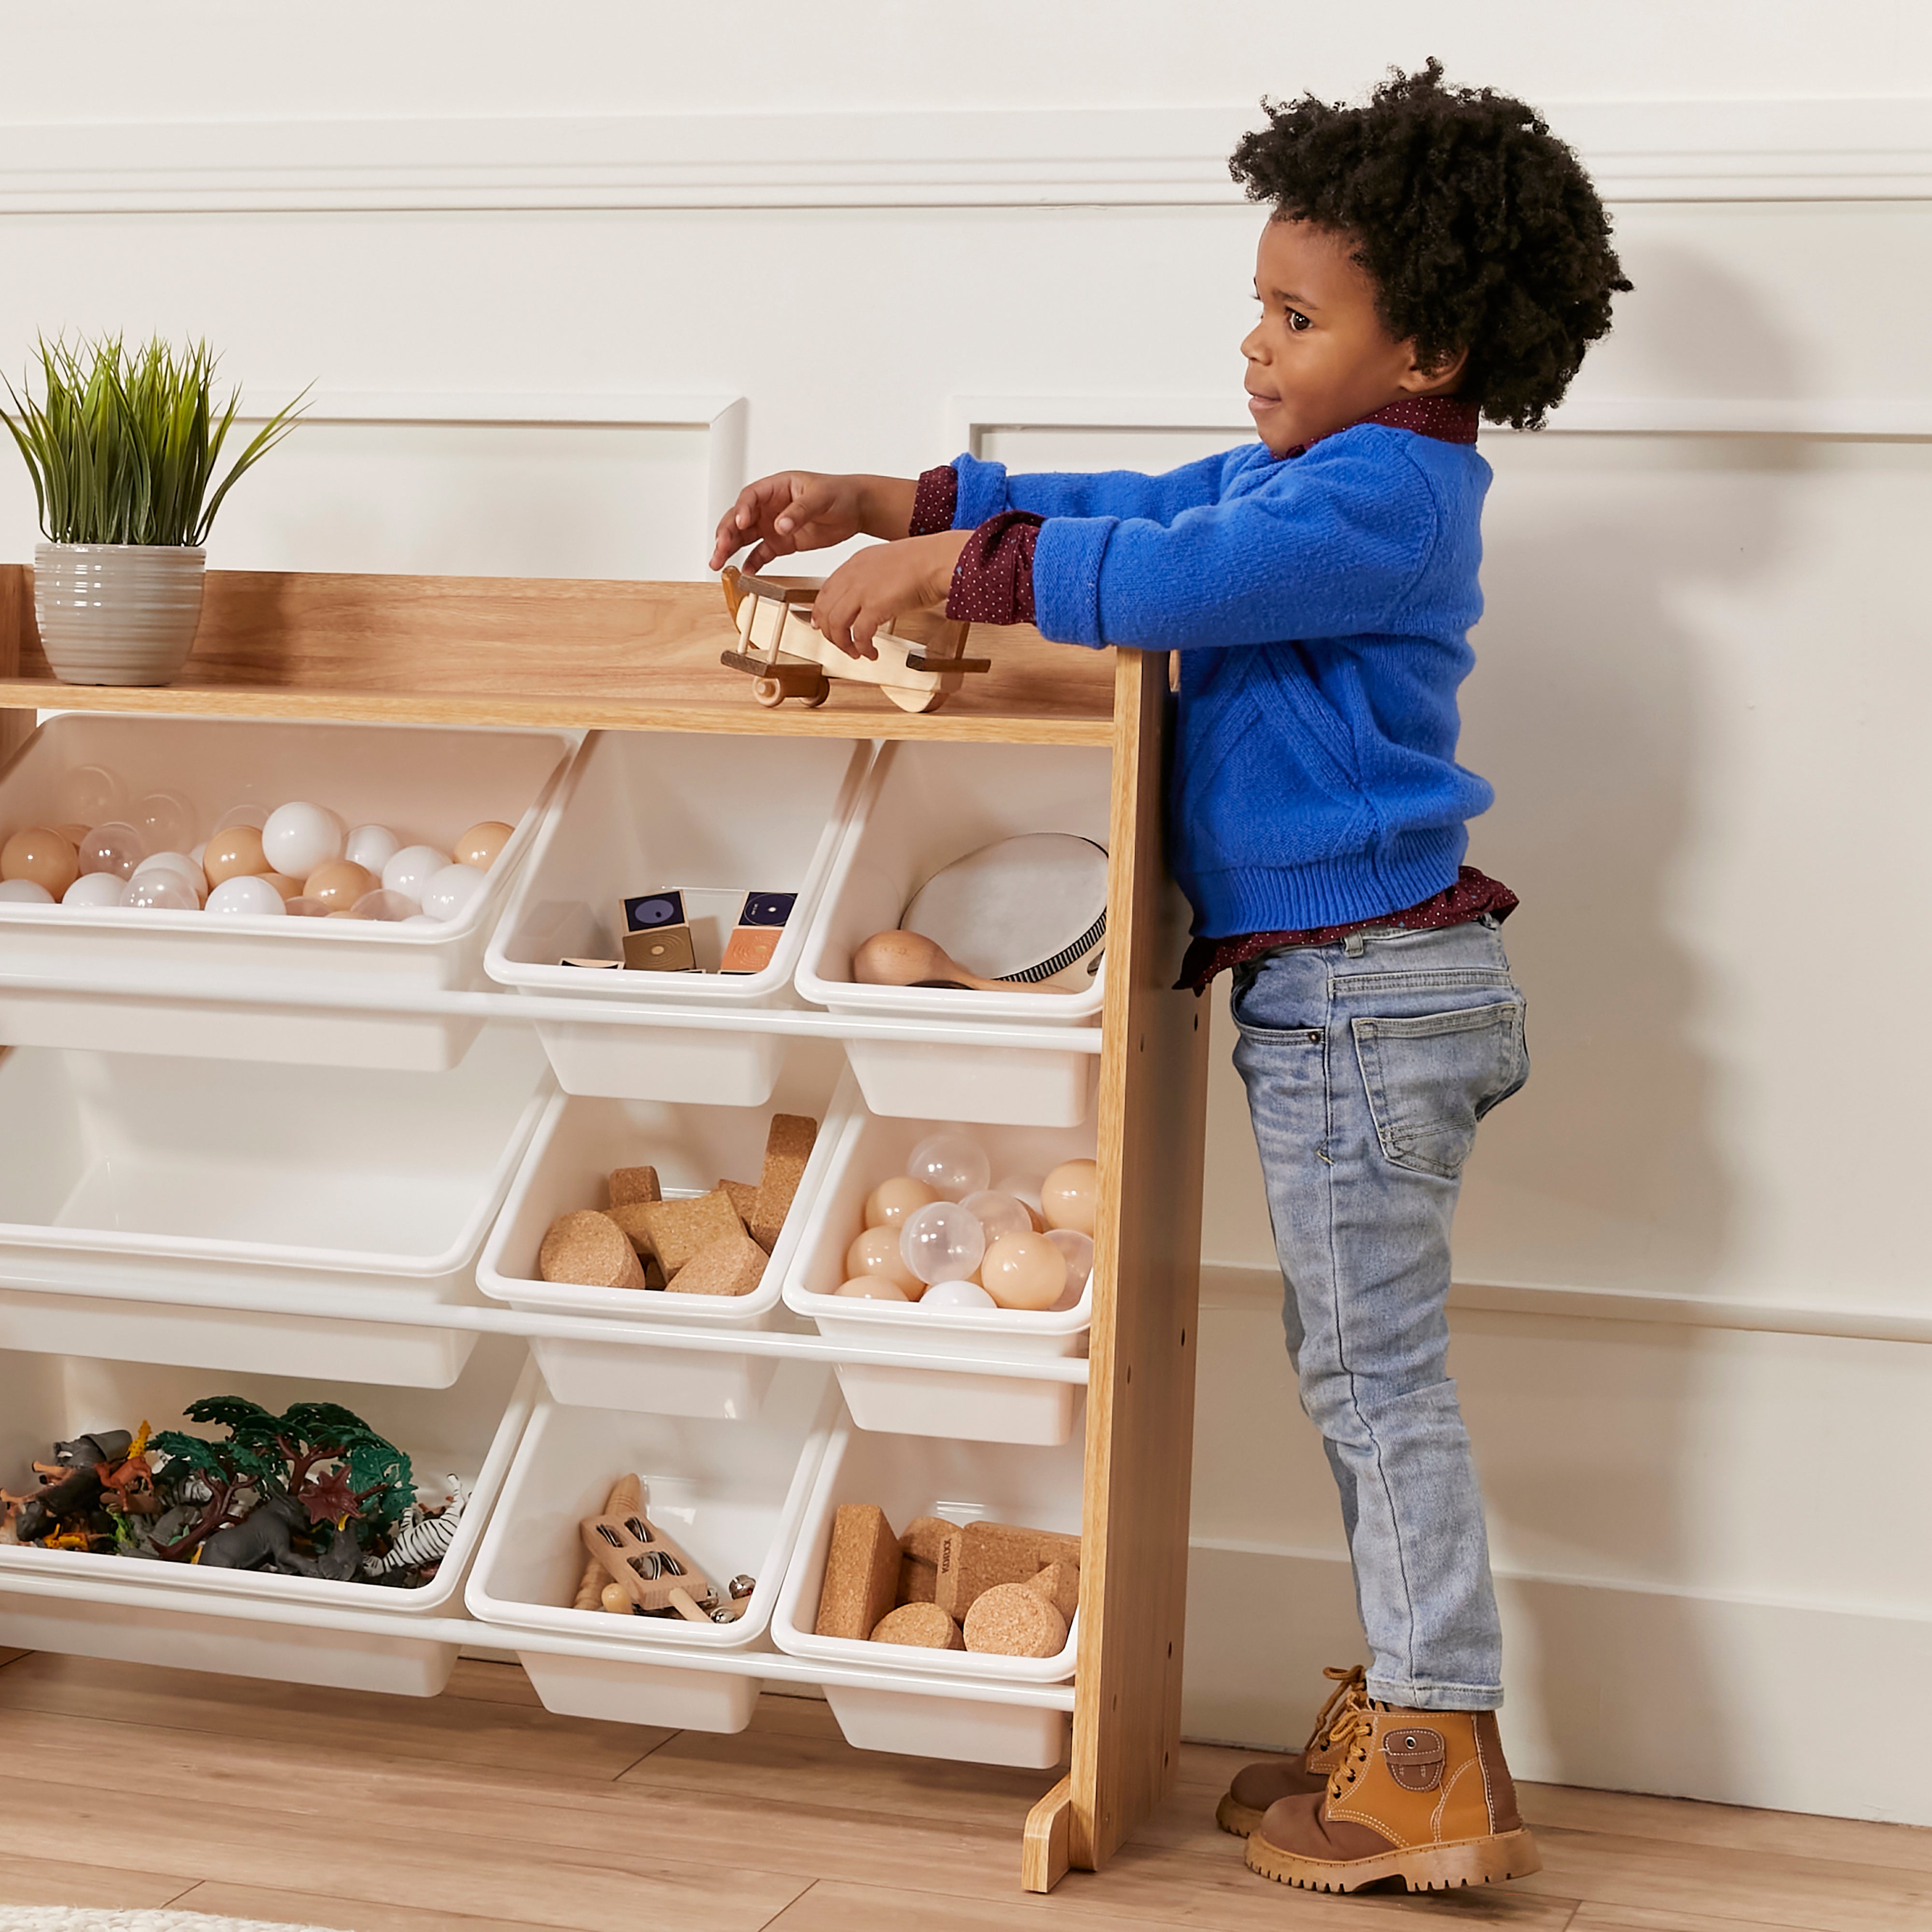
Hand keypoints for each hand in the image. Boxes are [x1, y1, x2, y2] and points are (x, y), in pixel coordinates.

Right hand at [709, 471, 916, 572]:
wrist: (856, 510)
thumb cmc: (839, 494)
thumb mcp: (821, 498)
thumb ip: (799, 511)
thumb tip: (780, 525)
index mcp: (775, 488)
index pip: (750, 496)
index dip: (742, 509)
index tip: (740, 523)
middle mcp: (769, 506)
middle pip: (739, 518)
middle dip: (727, 533)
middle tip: (719, 549)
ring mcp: (773, 525)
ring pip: (744, 537)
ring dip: (730, 549)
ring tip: (719, 564)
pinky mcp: (781, 543)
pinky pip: (761, 554)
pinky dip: (752, 563)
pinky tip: (745, 573)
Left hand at [811, 531, 970, 658]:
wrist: (940, 559)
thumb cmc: (925, 562)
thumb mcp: (888, 565)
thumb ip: (874, 579)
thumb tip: (870, 602)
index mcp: (856, 563)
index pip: (826, 591)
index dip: (821, 612)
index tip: (822, 625)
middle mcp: (854, 575)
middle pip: (825, 610)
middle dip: (830, 634)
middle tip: (841, 646)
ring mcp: (862, 590)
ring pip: (836, 624)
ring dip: (844, 645)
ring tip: (857, 653)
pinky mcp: (875, 606)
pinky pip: (859, 635)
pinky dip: (863, 648)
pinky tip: (871, 653)